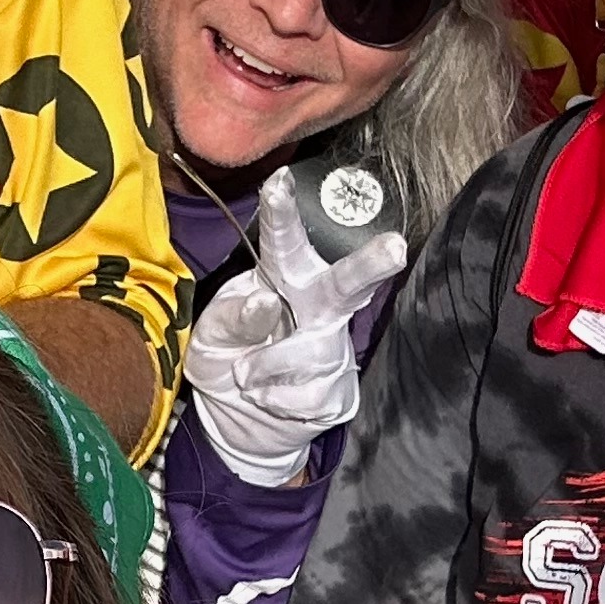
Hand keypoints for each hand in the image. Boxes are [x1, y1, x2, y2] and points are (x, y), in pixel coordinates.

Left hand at [179, 170, 409, 487]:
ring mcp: (334, 348)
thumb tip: (267, 303)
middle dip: (370, 265)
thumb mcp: (210, 334)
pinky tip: (270, 398)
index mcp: (283, 279)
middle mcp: (317, 306)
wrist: (234, 423)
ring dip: (269, 366)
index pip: (284, 243)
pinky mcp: (340, 390)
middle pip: (346, 283)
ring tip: (245, 376)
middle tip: (394, 247)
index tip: (279, 180)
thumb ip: (234, 316)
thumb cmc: (225, 358)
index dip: (282, 212)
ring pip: (314, 350)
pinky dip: (277, 400)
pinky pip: (311, 394)